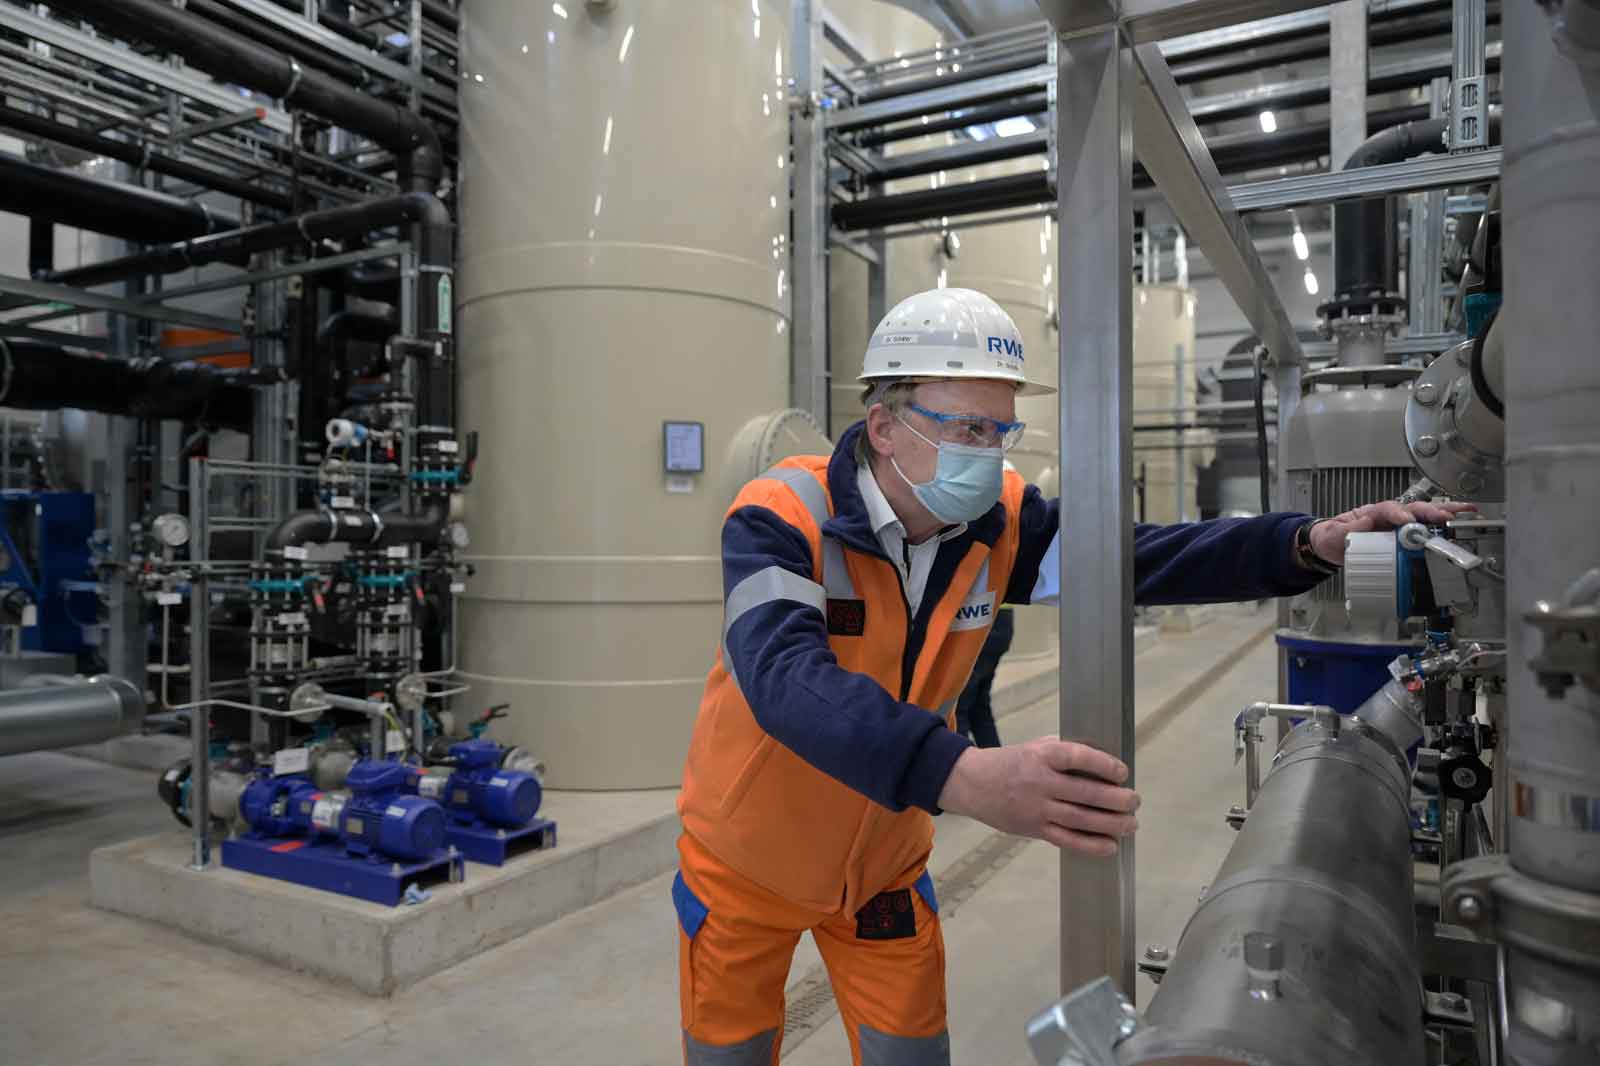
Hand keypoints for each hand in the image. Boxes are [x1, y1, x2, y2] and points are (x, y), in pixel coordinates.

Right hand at [937, 736, 1138, 856]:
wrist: (973, 784)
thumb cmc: (1012, 762)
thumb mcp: (1036, 746)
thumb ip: (1066, 751)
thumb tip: (1104, 761)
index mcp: (1041, 756)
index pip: (1078, 757)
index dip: (1104, 765)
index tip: (1122, 772)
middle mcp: (1039, 782)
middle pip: (1085, 793)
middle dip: (1117, 799)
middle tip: (1135, 801)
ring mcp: (1036, 808)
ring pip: (1080, 819)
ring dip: (1111, 823)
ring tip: (1131, 824)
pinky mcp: (1034, 829)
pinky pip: (1067, 840)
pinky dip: (1091, 845)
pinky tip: (1110, 846)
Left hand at [1309, 500, 1477, 565]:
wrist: (1330, 546)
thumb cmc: (1333, 537)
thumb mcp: (1334, 534)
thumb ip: (1346, 529)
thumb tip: (1365, 521)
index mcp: (1372, 512)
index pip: (1388, 508)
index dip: (1399, 513)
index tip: (1408, 521)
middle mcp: (1390, 516)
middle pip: (1414, 508)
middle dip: (1433, 511)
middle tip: (1449, 516)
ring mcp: (1400, 525)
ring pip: (1426, 516)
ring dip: (1447, 514)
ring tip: (1468, 514)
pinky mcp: (1406, 538)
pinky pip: (1427, 531)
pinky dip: (1445, 528)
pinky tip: (1460, 527)